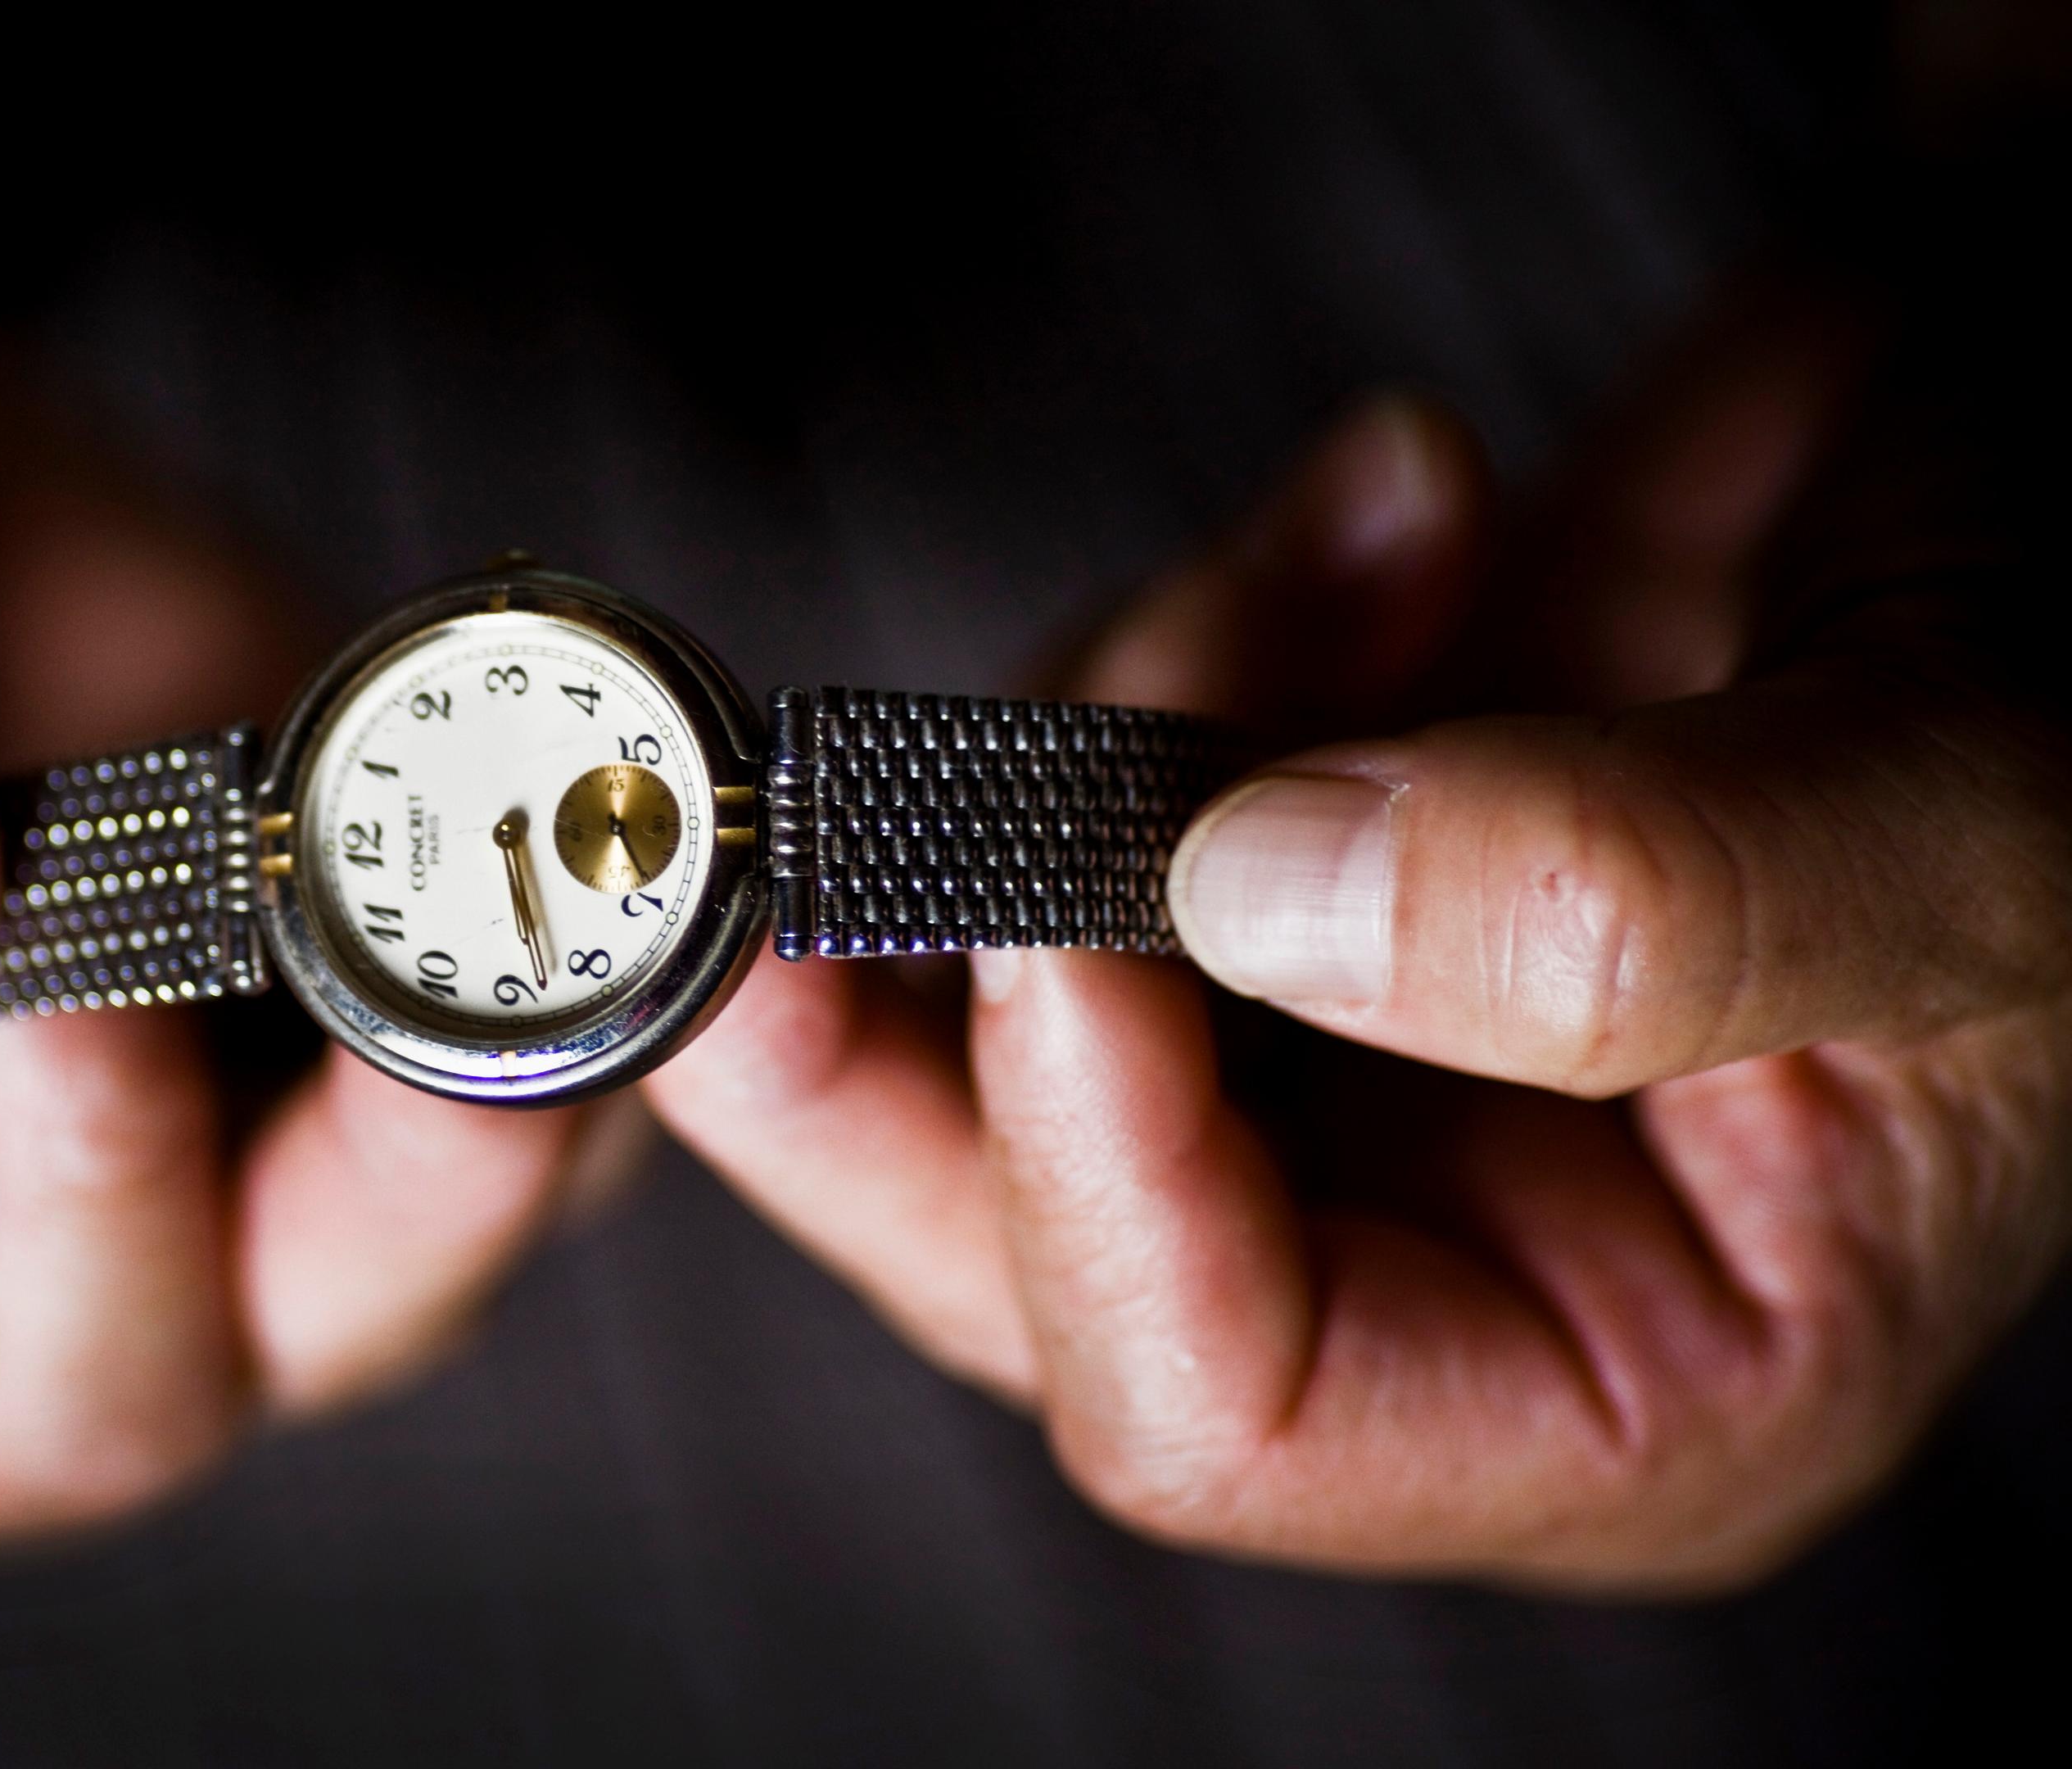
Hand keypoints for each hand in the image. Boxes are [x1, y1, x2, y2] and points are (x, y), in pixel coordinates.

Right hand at [0, 14, 593, 1533]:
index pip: (52, 1381)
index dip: (100, 1222)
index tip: (70, 1006)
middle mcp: (52, 1207)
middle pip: (336, 1279)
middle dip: (430, 1143)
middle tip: (466, 939)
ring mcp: (209, 1011)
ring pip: (481, 1099)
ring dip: (552, 967)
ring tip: (538, 790)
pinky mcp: (299, 816)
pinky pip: (500, 861)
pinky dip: (549, 787)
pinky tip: (540, 671)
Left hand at [649, 280, 2071, 1589]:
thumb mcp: (1967, 849)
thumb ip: (1644, 905)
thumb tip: (1263, 893)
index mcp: (1610, 1391)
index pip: (1212, 1401)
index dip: (1085, 1171)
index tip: (1057, 912)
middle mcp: (1424, 1263)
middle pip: (995, 1229)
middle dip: (921, 982)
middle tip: (875, 785)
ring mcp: (1322, 1072)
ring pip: (997, 981)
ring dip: (1115, 720)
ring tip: (1377, 537)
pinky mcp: (1272, 889)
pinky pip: (1074, 809)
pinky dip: (1179, 635)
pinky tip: (1379, 523)